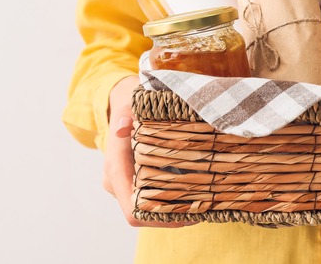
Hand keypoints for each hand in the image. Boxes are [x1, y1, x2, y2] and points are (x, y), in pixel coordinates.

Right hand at [102, 75, 196, 227]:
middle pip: (145, 213)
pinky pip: (152, 199)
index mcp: (115, 167)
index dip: (158, 217)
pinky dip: (171, 200)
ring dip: (174, 209)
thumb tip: (122, 127)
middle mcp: (116, 181)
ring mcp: (124, 184)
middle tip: (205, 207)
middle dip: (173, 214)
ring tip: (204, 202)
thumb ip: (126, 114)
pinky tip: (195, 195)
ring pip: (150, 208)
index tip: (188, 213)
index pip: (131, 207)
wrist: (122, 103)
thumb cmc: (129, 103)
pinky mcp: (134, 182)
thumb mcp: (129, 103)